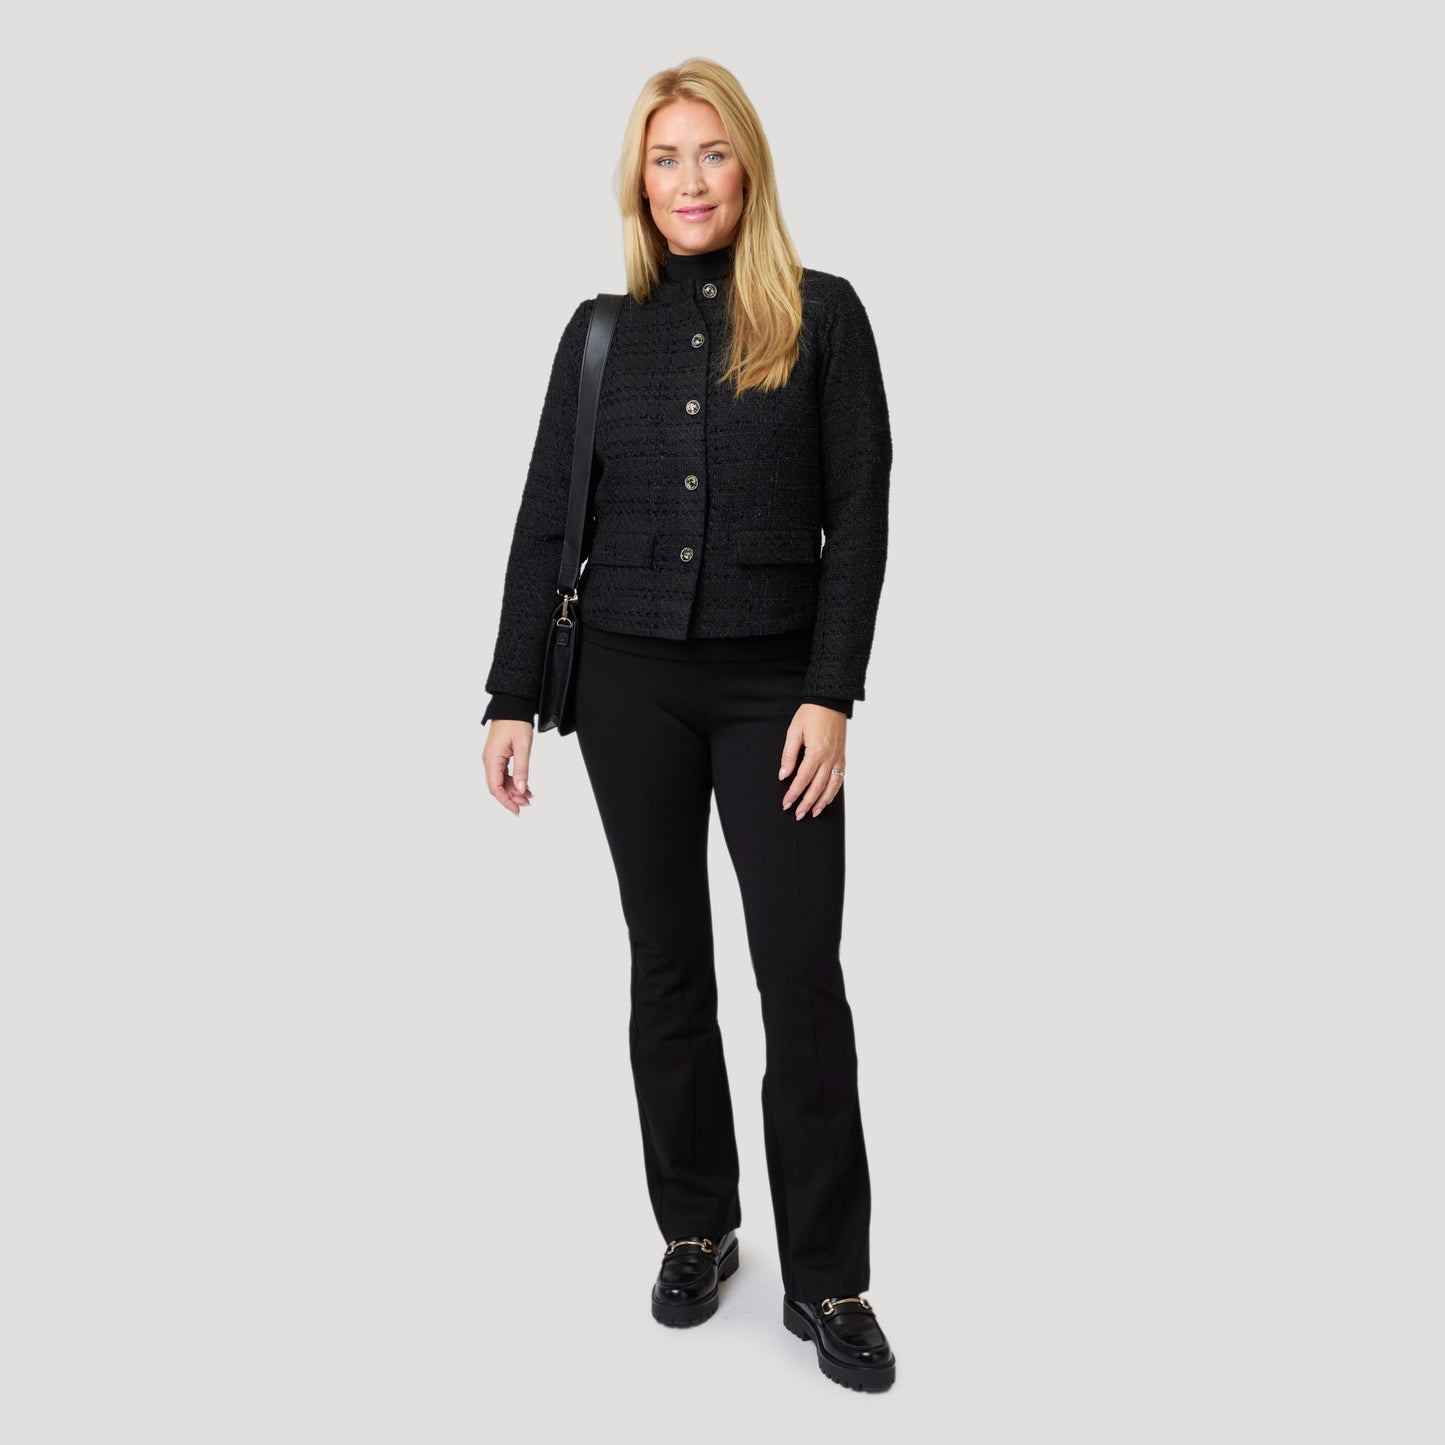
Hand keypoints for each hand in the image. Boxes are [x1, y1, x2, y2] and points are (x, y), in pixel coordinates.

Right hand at [484, 720, 534, 815]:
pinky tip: (524, 786)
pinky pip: (504, 774)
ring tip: (529, 796)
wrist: (511, 706)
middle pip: (497, 787)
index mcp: (492, 759)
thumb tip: (521, 789)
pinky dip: (514, 782)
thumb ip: (522, 769)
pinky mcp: (498, 757)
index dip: (506, 801)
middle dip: (512, 797)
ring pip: (501, 782)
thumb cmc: (515, 722)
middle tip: (528, 803)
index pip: (495, 788)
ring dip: (514, 790)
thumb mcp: (523, 747)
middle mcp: (489, 761)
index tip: (517, 809)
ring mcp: (493, 759)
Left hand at [779, 704, 846, 818]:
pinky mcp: (842, 756)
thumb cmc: (811, 714)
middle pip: (817, 787)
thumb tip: (783, 775)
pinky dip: (833, 791)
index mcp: (816, 751)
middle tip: (798, 814)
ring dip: (822, 802)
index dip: (794, 793)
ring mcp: (838, 758)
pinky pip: (839, 779)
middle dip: (806, 803)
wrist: (830, 701)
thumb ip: (789, 754)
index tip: (786, 804)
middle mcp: (830, 757)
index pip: (802, 779)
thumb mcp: (794, 731)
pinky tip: (827, 799)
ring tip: (813, 813)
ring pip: (831, 786)